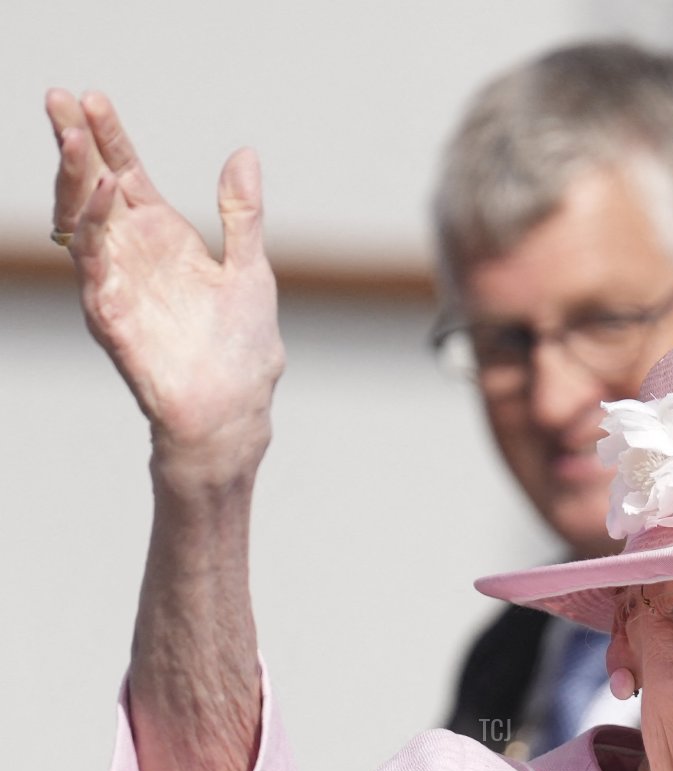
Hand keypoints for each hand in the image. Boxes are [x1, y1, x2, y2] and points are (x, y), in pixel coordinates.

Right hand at [45, 90, 284, 488]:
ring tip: (76, 137)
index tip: (92, 96)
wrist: (234, 409)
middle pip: (93, 188)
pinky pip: (93, 261)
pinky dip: (94, 225)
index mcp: (164, 240)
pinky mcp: (108, 313)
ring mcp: (117, 283)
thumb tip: (245, 154)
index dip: (109, 137)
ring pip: (82, 219)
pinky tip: (105, 190)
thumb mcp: (249, 269)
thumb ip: (241, 214)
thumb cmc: (242, 350)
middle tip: (60, 98)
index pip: (126, 175)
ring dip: (76, 177)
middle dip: (75, 144)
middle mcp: (133, 255)